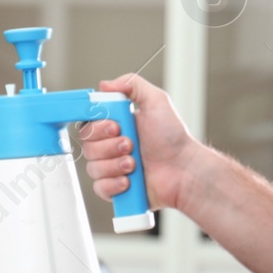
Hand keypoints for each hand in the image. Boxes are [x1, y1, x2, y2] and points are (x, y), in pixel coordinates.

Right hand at [78, 72, 201, 213]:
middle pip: (88, 146)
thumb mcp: (157, 101)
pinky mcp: (116, 188)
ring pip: (92, 167)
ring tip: (134, 163)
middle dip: (110, 146)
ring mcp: (113, 168)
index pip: (88, 124)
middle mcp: (111, 146)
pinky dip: (112, 184)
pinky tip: (128, 180)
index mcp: (116, 126)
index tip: (116, 126)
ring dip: (114, 165)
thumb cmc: (173, 139)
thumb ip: (132, 84)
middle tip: (130, 144)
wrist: (184, 170)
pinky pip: (99, 188)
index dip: (98, 127)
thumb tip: (105, 84)